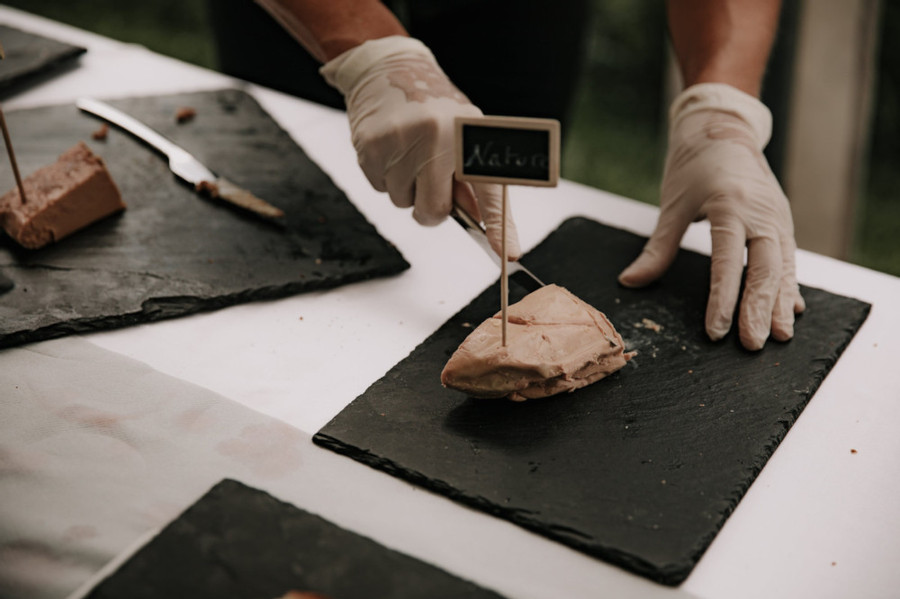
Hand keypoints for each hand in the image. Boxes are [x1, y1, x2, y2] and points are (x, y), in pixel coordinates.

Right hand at [320, 36, 519, 258]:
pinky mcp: (371, 147)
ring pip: (402, 203)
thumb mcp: (461, 133)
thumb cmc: (433, 106)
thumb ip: (471, 178)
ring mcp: (401, 142)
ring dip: (405, 189)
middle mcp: (437, 137)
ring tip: (408, 154)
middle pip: (432, 211)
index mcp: (467, 135)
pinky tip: (390, 150)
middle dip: (429, 210)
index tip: (508, 254)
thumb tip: (480, 222)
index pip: (488, 190)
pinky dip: (385, 177)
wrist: (387, 68)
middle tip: (428, 184)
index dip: (498, 225)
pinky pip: (380, 188)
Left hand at [619, 83, 804, 349]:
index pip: (727, 262)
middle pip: (765, 269)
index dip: (722, 300)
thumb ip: (657, 247)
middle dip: (760, 310)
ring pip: (784, 267)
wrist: (723, 129)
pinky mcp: (783, 221)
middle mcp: (760, 213)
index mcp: (729, 206)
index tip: (717, 332)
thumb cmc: (694, 165)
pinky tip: (792, 310)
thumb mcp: (672, 204)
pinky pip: (789, 258)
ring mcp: (777, 217)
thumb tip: (630, 281)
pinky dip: (790, 285)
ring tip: (782, 336)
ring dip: (781, 304)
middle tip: (754, 345)